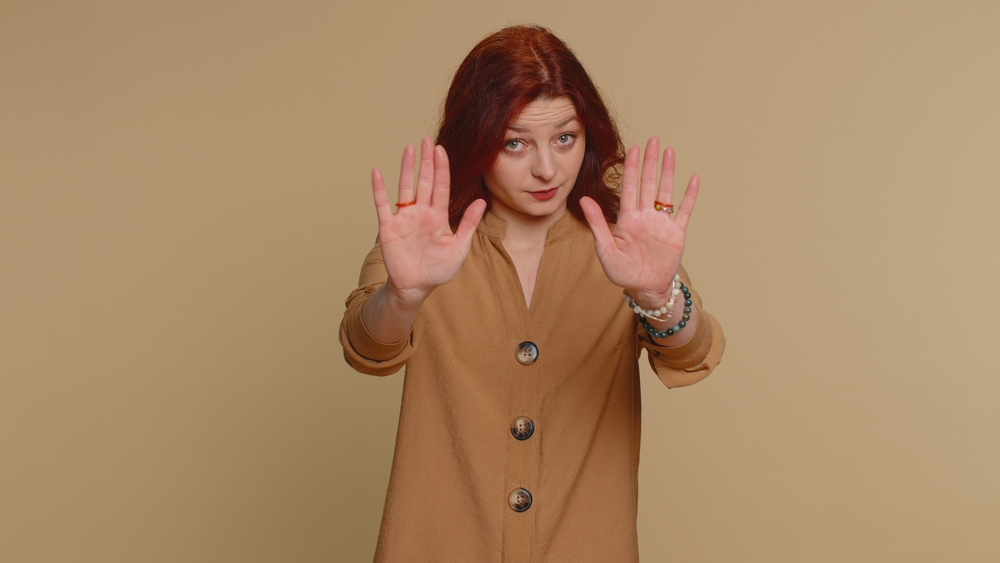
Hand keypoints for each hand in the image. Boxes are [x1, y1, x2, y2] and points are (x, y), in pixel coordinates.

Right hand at [371, 137, 486, 307]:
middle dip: (426, 161)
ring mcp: (405, 219)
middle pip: (424, 181)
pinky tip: (377, 172)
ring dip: (407, 169)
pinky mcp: (389, 228)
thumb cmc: (438, 270)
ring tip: (409, 149)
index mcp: (439, 217)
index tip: (441, 150)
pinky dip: (379, 189)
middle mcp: (421, 213)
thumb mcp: (459, 248)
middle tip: (427, 140)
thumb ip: (469, 224)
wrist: (416, 287)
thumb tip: (482, 201)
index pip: (441, 186)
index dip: (441, 168)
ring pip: (405, 188)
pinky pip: (383, 205)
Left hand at [579, 137, 698, 307]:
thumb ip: (597, 223)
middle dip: (650, 162)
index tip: (633, 149)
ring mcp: (662, 223)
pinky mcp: (677, 233)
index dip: (631, 168)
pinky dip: (689, 195)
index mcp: (628, 218)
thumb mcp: (605, 248)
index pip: (629, 187)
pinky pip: (684, 211)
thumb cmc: (622, 271)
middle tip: (653, 140)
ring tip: (670, 152)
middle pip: (648, 183)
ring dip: (668, 172)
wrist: (645, 288)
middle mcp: (645, 216)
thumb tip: (584, 199)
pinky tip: (693, 179)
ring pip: (666, 191)